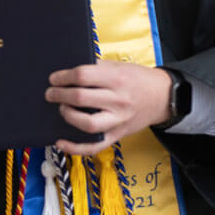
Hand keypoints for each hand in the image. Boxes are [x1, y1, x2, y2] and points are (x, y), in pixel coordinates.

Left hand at [44, 60, 172, 155]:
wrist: (163, 97)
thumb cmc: (137, 79)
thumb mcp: (118, 66)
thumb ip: (95, 69)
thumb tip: (67, 73)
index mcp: (117, 79)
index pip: (82, 76)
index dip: (63, 77)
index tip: (54, 79)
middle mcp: (118, 100)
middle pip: (81, 98)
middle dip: (59, 95)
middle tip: (50, 93)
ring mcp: (118, 120)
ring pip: (87, 124)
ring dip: (68, 116)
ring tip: (61, 109)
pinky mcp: (117, 135)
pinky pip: (94, 146)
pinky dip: (75, 148)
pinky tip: (60, 142)